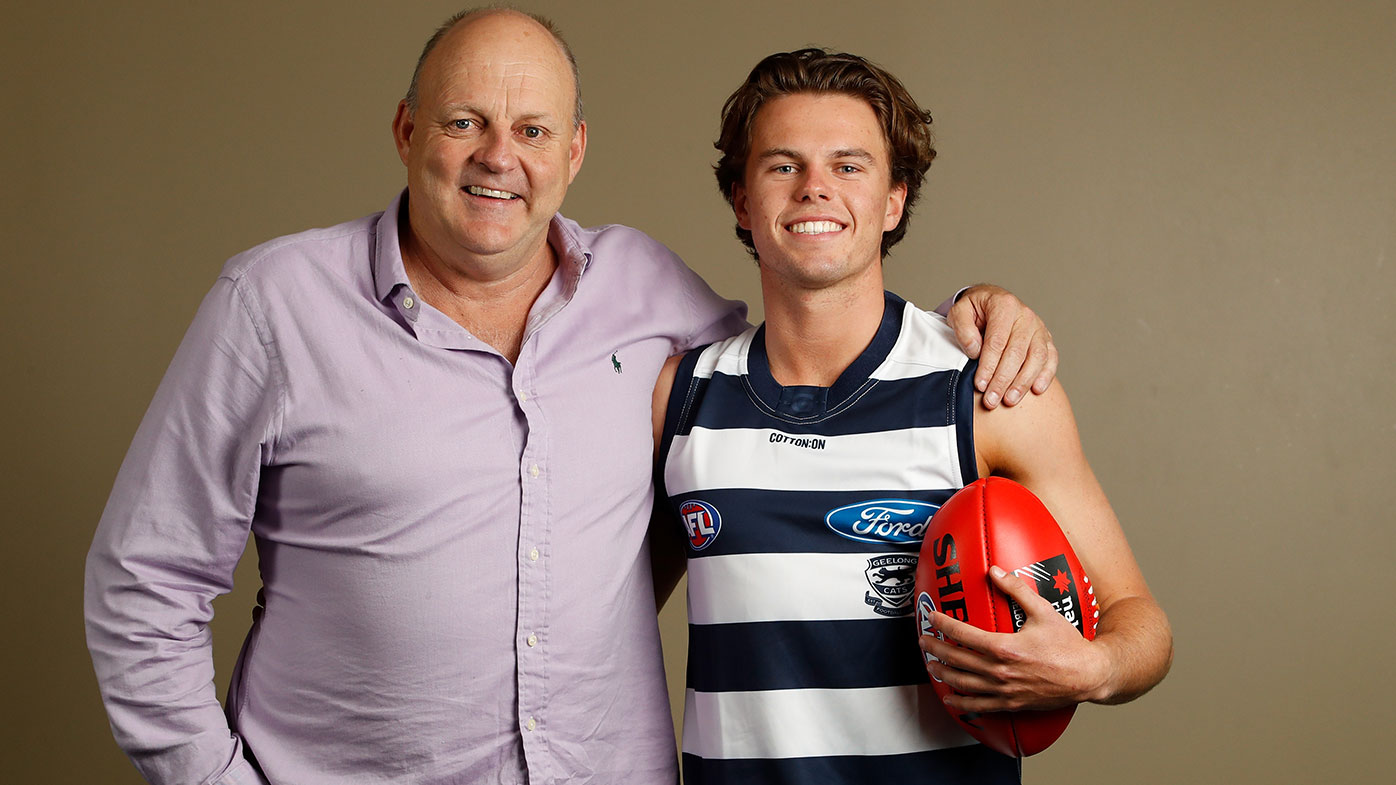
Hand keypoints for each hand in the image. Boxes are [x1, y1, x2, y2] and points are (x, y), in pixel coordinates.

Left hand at [919, 566, 1109, 712]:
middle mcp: (1000, 671)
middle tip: (923, 640)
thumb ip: (1016, 589)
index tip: (931, 617)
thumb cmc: (1068, 645)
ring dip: (943, 674)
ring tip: (932, 665)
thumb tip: (995, 570)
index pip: (963, 634)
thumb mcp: (1043, 611)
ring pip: (963, 684)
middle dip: (935, 648)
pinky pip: (980, 706)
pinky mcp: (1011, 704)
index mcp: (1004, 647)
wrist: (1088, 676)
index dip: (942, 624)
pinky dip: (962, 703)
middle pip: (957, 659)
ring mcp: (1004, 690)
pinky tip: (951, 699)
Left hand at [947, 285, 1057, 408]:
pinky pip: (1051, 358)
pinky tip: (1036, 390)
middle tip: (991, 400)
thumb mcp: (959, 311)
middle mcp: (1025, 315)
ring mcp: (1038, 327)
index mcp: (1004, 305)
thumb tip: (975, 351)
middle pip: (1017, 353)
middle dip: (1003, 380)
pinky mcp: (1046, 338)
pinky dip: (1045, 375)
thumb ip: (963, 329)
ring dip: (1023, 382)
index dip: (988, 366)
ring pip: (1036, 357)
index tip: (979, 385)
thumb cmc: (975, 310)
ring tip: (1010, 400)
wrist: (992, 301)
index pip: (996, 342)